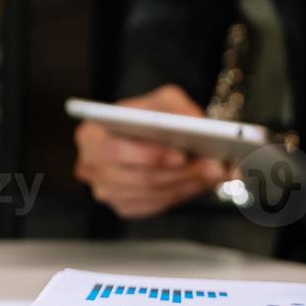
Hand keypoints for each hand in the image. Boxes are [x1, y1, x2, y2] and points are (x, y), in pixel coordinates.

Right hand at [73, 84, 228, 219]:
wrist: (142, 133)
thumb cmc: (146, 114)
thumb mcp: (160, 99)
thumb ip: (177, 106)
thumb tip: (199, 123)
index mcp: (89, 136)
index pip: (115, 150)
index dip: (149, 155)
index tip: (181, 155)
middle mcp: (91, 168)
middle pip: (139, 177)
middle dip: (180, 173)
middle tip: (212, 166)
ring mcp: (106, 192)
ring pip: (152, 193)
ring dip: (187, 184)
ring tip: (216, 173)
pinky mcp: (124, 207)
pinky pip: (156, 204)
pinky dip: (182, 193)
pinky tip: (203, 182)